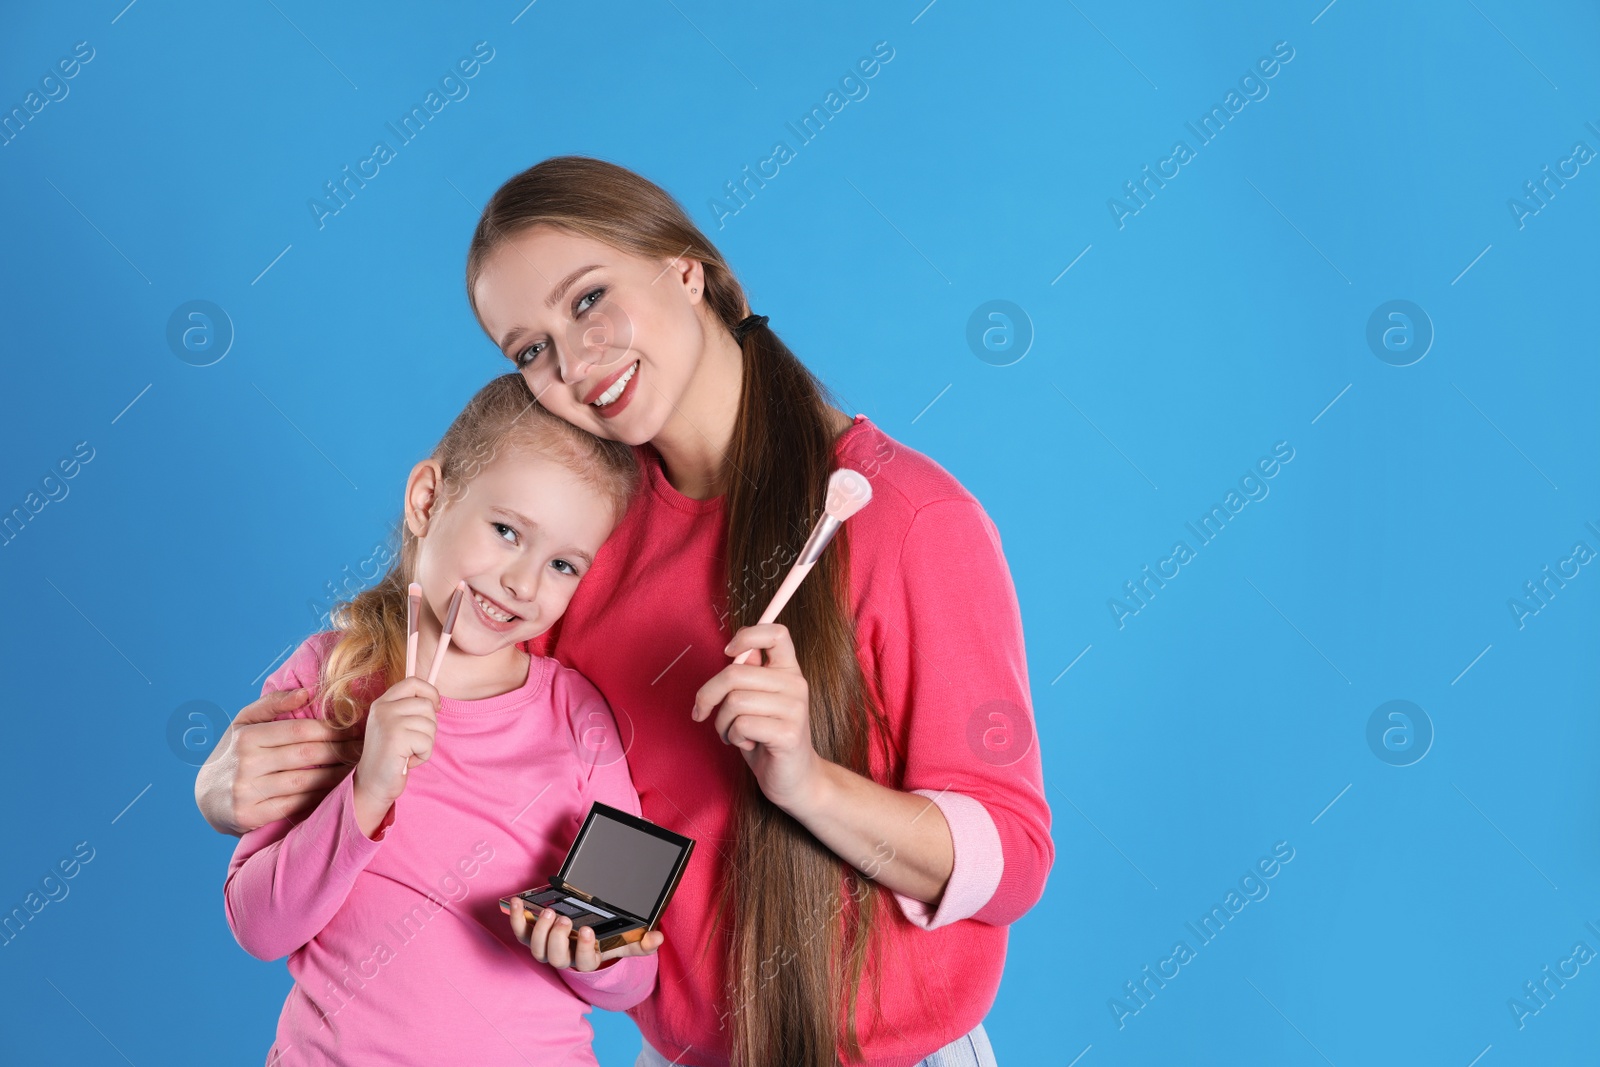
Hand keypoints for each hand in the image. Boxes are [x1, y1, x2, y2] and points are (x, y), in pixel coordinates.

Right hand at [195, 687, 362, 834]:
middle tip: (364, 748)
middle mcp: (246, 764)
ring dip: (337, 774)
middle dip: (341, 750)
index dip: (332, 729)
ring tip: (357, 766)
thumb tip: (306, 692)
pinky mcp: (251, 816)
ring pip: (305, 782)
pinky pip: (296, 804)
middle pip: (307, 755)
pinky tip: (337, 788)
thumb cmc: (234, 753)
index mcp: (246, 737)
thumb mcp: (244, 722)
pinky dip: (320, 796)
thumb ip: (274, 703)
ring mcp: (247, 792)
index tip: (355, 729)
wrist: (206, 796)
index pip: (300, 731)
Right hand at [351, 676, 439, 836]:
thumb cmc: (390, 756)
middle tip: (414, 742)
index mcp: (382, 703)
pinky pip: (427, 742)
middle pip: (427, 705)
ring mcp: (388, 722)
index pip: (413, 682)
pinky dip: (423, 755)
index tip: (436, 708)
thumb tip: (436, 701)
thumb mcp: (395, 726)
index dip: (430, 692)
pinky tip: (407, 761)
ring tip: (408, 752)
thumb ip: (409, 710)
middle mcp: (383, 709)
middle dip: (429, 726)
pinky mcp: (395, 738)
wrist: (372, 784)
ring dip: (426, 743)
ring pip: (430, 724)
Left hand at [507, 901, 663, 971]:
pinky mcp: (532, 937)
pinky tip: (518, 902)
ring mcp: (546, 949)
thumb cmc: (604, 941)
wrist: (582, 940)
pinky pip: (521, 933)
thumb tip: (656, 938)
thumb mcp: (623, 941)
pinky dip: (516, 919)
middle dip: (558, 938)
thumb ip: (641, 942)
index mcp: (586, 961)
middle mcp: (564, 958)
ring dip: (539, 930)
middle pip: (556, 956)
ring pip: (537, 948)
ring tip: (548, 911)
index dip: (584, 948)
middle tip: (564, 919)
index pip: (584, 961)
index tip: (588, 931)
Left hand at [692, 623, 822, 813]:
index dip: (747, 635)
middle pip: (735, 672)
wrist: (793, 778)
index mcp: (789, 670)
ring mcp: (795, 709)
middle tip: (702, 712)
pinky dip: (733, 737)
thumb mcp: (755, 700)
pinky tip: (746, 743)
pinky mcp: (789, 733)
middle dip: (708, 695)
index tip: (728, 653)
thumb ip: (748, 675)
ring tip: (731, 733)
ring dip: (721, 722)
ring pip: (735, 701)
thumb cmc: (766, 736)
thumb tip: (733, 654)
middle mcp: (796, 684)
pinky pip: (741, 724)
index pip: (776, 633)